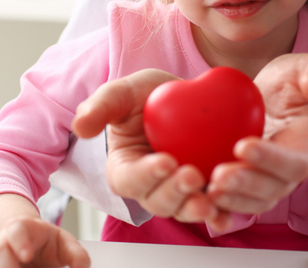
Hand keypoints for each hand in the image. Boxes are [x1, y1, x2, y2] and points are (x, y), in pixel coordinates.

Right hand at [0, 215, 89, 267]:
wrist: (29, 248)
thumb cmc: (46, 244)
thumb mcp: (64, 243)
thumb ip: (76, 254)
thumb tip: (83, 267)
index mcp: (21, 228)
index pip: (16, 230)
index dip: (20, 242)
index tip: (27, 255)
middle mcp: (2, 245)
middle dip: (7, 265)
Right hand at [72, 69, 230, 230]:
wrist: (182, 97)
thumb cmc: (146, 96)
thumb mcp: (123, 93)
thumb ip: (100, 106)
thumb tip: (80, 127)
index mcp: (124, 168)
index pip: (129, 178)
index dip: (145, 174)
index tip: (164, 161)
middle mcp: (150, 186)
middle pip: (157, 201)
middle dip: (174, 193)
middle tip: (191, 174)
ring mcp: (177, 192)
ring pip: (182, 209)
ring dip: (194, 209)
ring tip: (208, 200)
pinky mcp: (203, 190)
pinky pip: (210, 208)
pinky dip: (218, 215)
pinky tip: (226, 213)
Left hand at [206, 53, 307, 214]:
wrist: (275, 98)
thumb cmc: (294, 82)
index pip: (294, 160)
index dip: (270, 158)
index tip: (242, 146)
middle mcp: (290, 170)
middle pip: (273, 188)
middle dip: (246, 185)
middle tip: (219, 176)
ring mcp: (269, 180)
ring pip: (254, 200)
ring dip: (232, 199)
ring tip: (207, 189)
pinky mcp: (247, 182)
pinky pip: (236, 199)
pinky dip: (219, 205)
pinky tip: (196, 197)